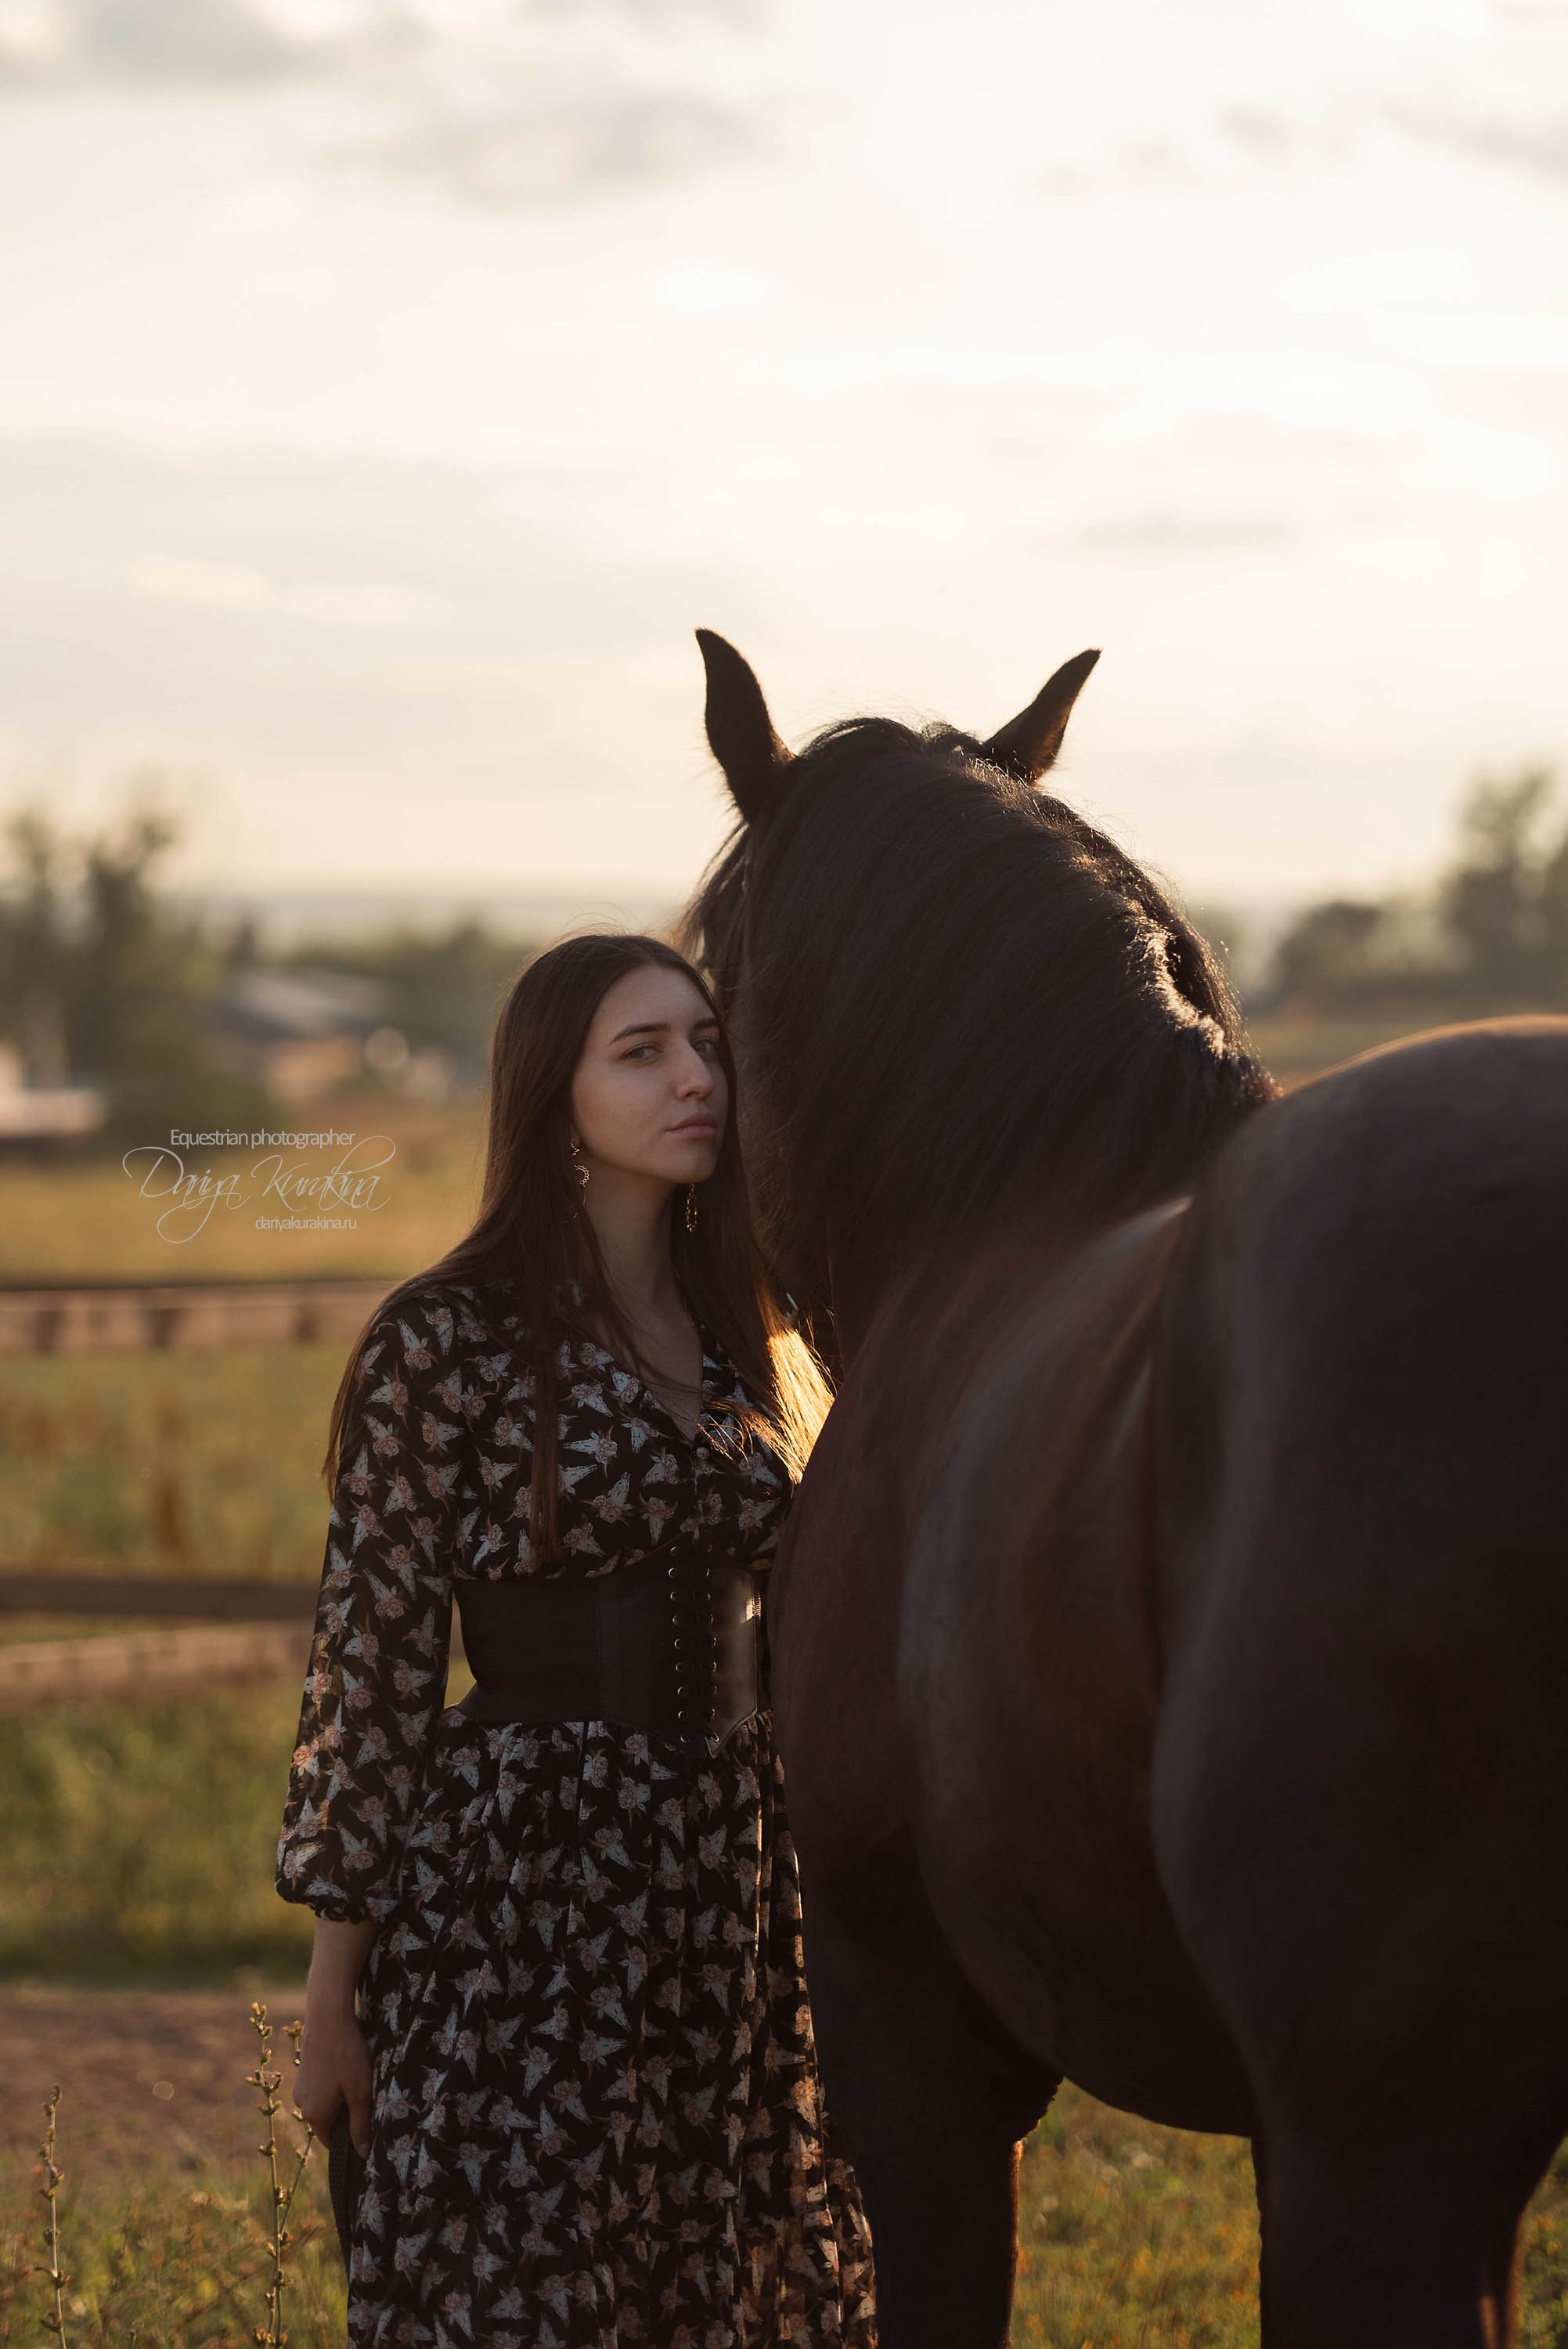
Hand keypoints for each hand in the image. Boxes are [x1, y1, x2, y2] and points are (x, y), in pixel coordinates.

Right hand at [295, 2006, 372, 2156]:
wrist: (327, 2018)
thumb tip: (363, 2154)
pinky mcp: (303, 2071)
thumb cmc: (346, 2056)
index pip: (332, 2141)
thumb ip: (360, 2125)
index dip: (350, 2137)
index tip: (366, 2123)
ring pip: (324, 2102)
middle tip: (364, 2093)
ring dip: (340, 2096)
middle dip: (345, 2113)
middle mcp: (302, 2105)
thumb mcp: (360, 2092)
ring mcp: (300, 2086)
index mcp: (314, 2116)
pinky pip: (320, 2087)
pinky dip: (333, 2082)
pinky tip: (345, 2065)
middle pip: (328, 2121)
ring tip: (355, 2076)